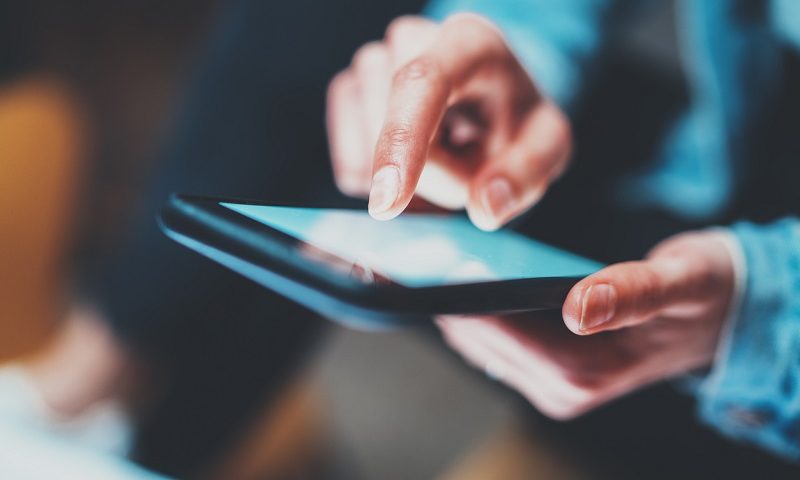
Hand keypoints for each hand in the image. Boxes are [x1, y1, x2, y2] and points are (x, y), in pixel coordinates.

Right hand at [326, 14, 570, 229]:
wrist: (486, 106)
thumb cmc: (515, 121)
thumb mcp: (544, 145)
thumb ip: (525, 174)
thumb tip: (486, 205)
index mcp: (470, 42)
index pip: (422, 82)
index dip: (400, 139)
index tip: (388, 200)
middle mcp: (412, 39)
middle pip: (394, 131)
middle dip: (431, 176)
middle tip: (469, 167)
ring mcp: (372, 62)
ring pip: (366, 151)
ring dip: (407, 178)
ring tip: (442, 156)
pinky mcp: (347, 92)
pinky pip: (349, 165)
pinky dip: (380, 182)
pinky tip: (409, 163)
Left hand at [436, 230, 735, 418]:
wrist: (717, 317)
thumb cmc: (701, 293)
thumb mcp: (682, 282)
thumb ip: (635, 293)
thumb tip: (580, 308)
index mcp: (586, 369)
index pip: (497, 330)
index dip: (450, 295)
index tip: (408, 264)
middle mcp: (562, 387)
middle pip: (477, 339)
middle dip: (436, 299)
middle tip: (395, 257)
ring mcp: (553, 385)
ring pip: (479, 344)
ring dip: (446, 306)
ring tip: (411, 264)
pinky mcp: (550, 375)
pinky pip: (494, 343)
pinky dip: (470, 312)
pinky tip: (452, 281)